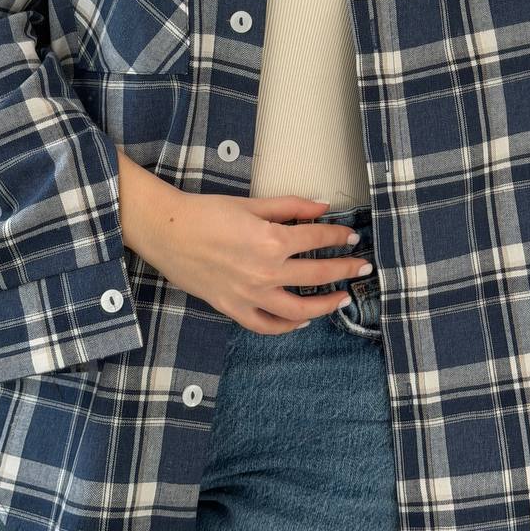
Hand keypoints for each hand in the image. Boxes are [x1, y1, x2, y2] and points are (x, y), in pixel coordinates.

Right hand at [137, 191, 373, 335]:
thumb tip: (322, 207)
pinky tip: (301, 321)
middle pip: (318, 275)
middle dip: (345, 270)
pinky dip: (287, 326)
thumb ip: (291, 207)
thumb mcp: (252, 204)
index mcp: (272, 241)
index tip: (351, 238)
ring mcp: (250, 295)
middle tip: (363, 268)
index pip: (318, 240)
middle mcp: (266, 272)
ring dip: (325, 306)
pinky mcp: (233, 308)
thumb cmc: (207, 212)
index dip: (338, 237)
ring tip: (342, 299)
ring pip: (299, 310)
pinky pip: (266, 325)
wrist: (166, 231)